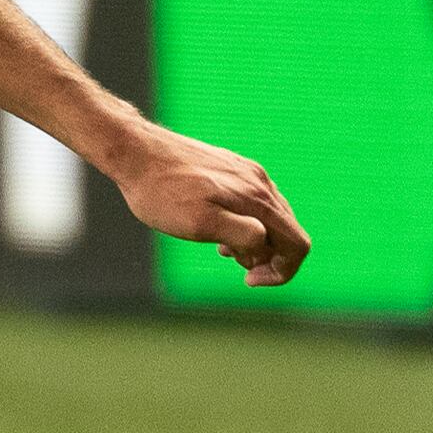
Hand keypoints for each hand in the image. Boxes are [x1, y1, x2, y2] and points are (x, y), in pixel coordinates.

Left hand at [110, 120, 310, 288]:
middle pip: (287, 231)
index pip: (298, 244)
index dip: (282, 271)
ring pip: (270, 217)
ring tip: (221, 249)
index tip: (248, 280)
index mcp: (257, 200)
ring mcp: (246, 172)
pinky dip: (244, 223)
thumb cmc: (162, 193)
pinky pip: (253, 202)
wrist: (134, 152)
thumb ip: (242, 235)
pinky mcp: (231, 167)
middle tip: (231, 263)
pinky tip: (215, 228)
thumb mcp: (201, 224)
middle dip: (267, 257)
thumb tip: (266, 246)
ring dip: (254, 241)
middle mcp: (260, 182)